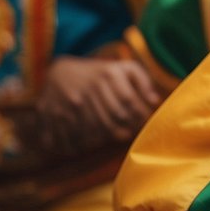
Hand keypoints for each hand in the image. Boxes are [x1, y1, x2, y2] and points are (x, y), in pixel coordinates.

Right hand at [36, 56, 161, 152]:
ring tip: (119, 135)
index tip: (146, 120)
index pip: (129, 100)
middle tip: (133, 131)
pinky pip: (74, 136)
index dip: (140, 114)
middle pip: (115, 116)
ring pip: (97, 129)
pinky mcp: (55, 116)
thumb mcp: (121, 68)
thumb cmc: (99, 74)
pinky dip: (87, 143)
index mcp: (107, 74)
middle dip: (129, 127)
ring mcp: (70, 103)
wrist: (59, 74)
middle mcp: (88, 88)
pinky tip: (96, 141)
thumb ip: (142, 80)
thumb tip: (154, 101)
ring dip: (110, 137)